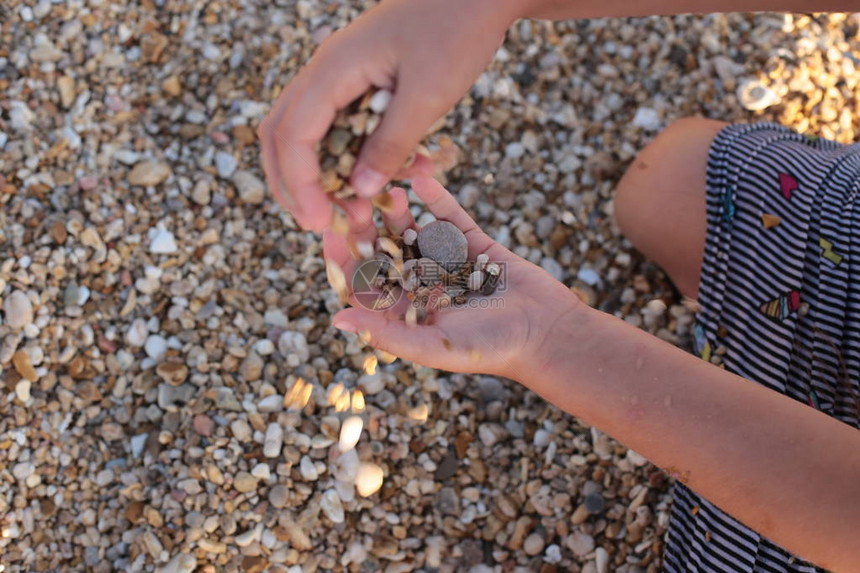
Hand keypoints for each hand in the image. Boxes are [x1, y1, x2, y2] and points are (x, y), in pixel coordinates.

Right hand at [257, 0, 521, 230]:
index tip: (320, 223)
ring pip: (306, 130)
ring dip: (319, 173)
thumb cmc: (458, 29)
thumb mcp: (428, 95)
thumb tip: (359, 190)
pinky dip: (349, 155)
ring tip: (346, 207)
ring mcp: (341, 73)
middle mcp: (326, 70)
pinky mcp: (360, 79)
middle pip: (282, 133)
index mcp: (333, 69)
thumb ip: (391, 144)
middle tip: (318, 223)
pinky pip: (339, 123)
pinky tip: (374, 177)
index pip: (293, 136)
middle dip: (293, 183)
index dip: (300, 186)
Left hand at [323, 177, 581, 380]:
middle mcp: (420, 286)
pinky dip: (437, 198)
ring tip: (387, 188)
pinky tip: (422, 179)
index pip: (363, 284)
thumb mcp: (433, 345)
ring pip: (412, 230)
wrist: (547, 333)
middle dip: (367, 227)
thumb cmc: (490, 349)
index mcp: (404, 313)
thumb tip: (336, 319)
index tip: (328, 232)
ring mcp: (445, 261)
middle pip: (383, 252)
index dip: (344, 259)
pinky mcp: (472, 243)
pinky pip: (450, 216)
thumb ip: (386, 332)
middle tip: (354, 200)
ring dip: (397, 210)